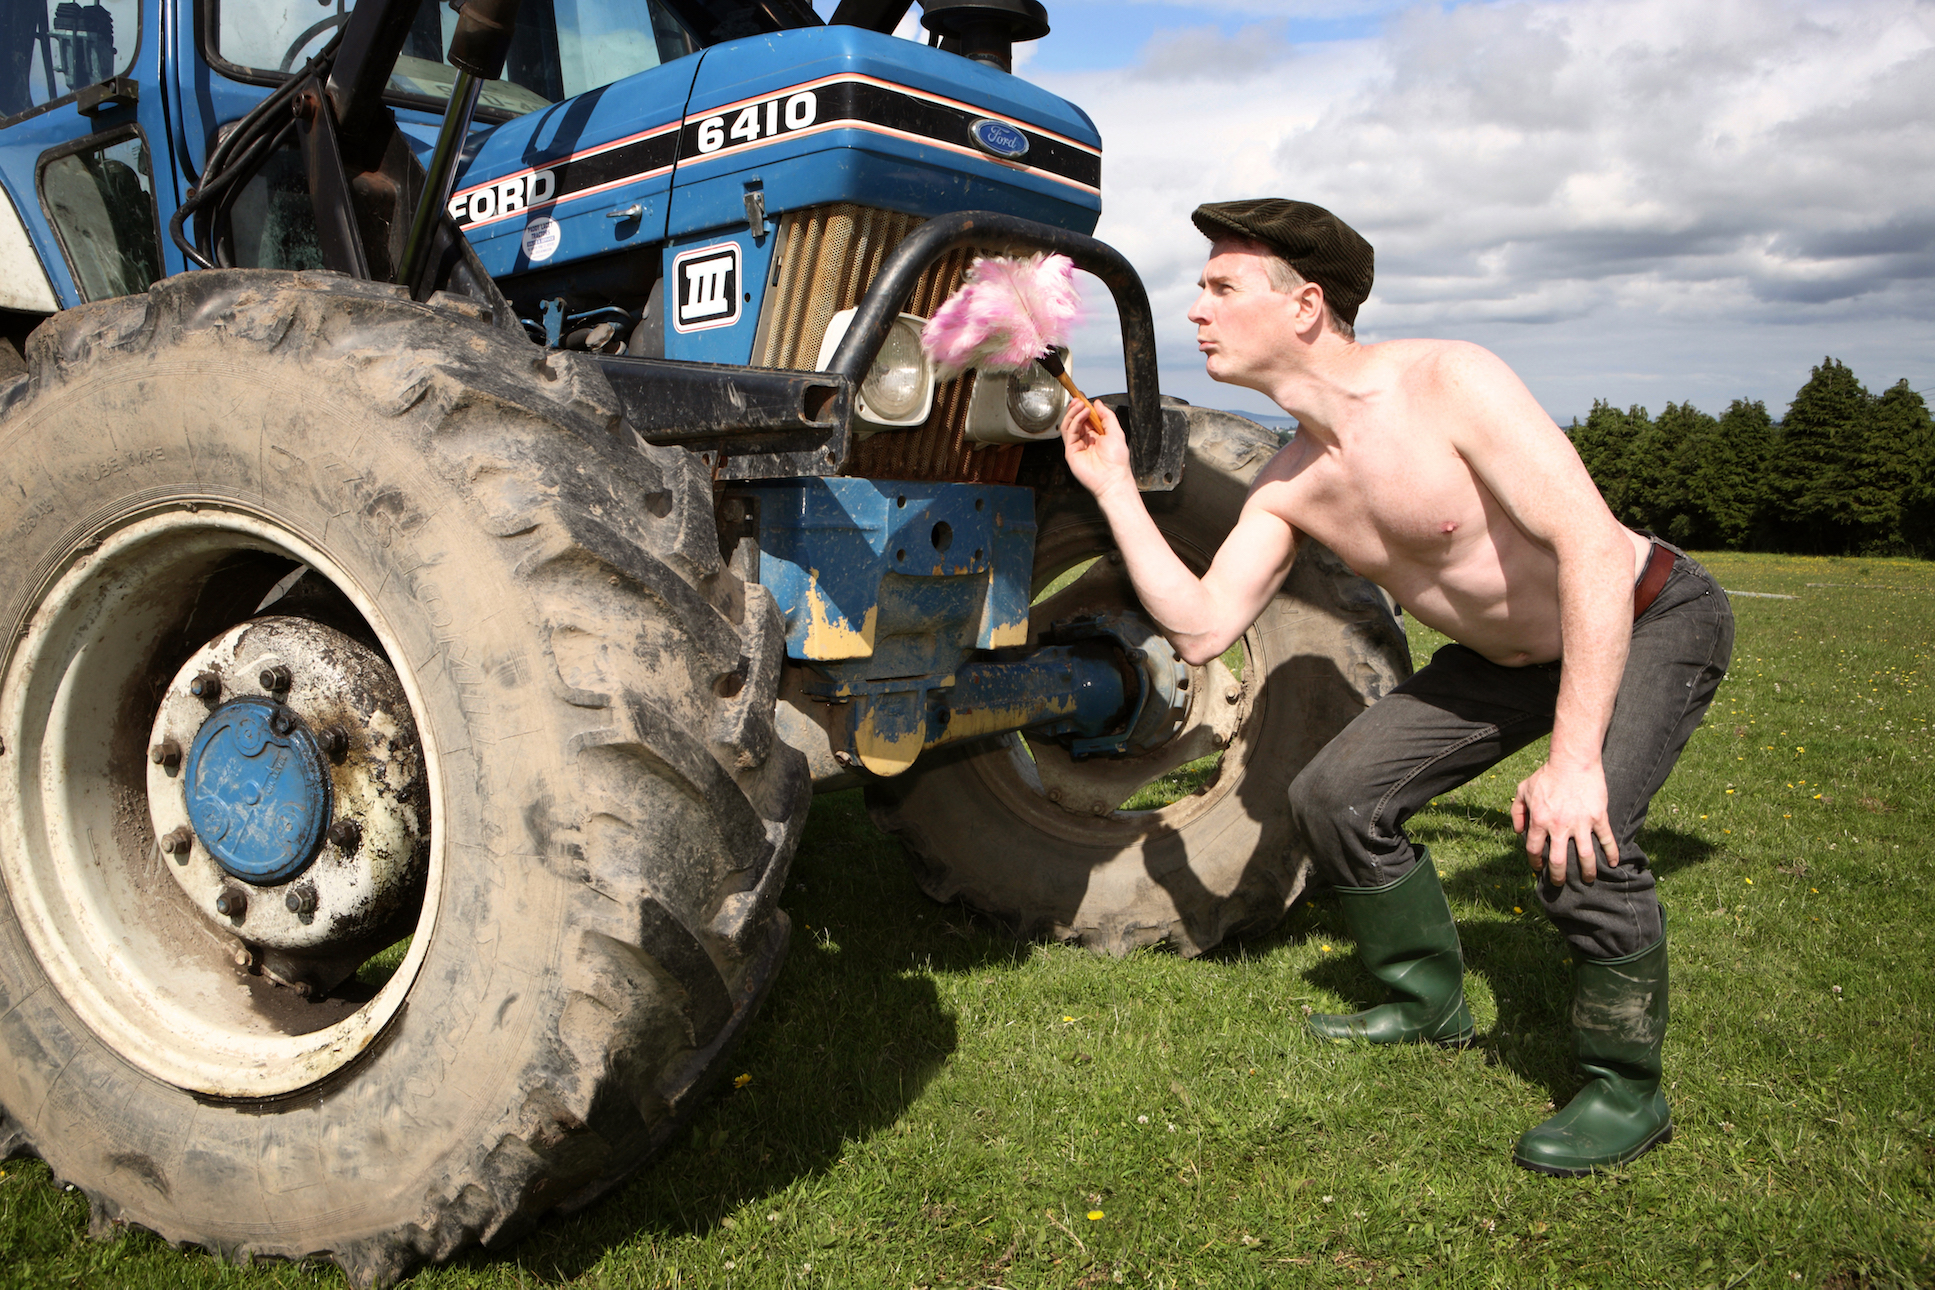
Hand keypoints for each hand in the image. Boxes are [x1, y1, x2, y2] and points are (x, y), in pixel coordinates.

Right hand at [1058, 397, 1133, 501]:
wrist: (1113, 478)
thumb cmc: (1117, 460)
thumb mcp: (1116, 432)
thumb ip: (1107, 416)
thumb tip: (1098, 403)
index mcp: (1096, 436)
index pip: (1086, 418)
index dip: (1084, 407)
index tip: (1083, 397)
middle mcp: (1085, 440)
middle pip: (1076, 420)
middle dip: (1076, 408)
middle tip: (1079, 399)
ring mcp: (1077, 446)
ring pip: (1070, 425)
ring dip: (1074, 413)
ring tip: (1081, 405)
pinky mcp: (1071, 452)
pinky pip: (1069, 433)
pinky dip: (1075, 421)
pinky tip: (1082, 414)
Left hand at [1512, 759, 1617, 884]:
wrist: (1573, 761)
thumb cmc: (1547, 775)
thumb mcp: (1524, 790)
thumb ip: (1517, 812)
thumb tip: (1519, 833)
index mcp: (1539, 821)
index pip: (1534, 850)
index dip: (1535, 863)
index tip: (1538, 868)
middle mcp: (1559, 826)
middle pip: (1558, 862)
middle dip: (1558, 877)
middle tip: (1559, 883)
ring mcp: (1581, 823)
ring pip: (1585, 857)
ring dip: (1587, 872)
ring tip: (1587, 880)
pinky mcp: (1598, 818)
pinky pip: (1607, 840)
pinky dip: (1612, 854)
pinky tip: (1613, 863)